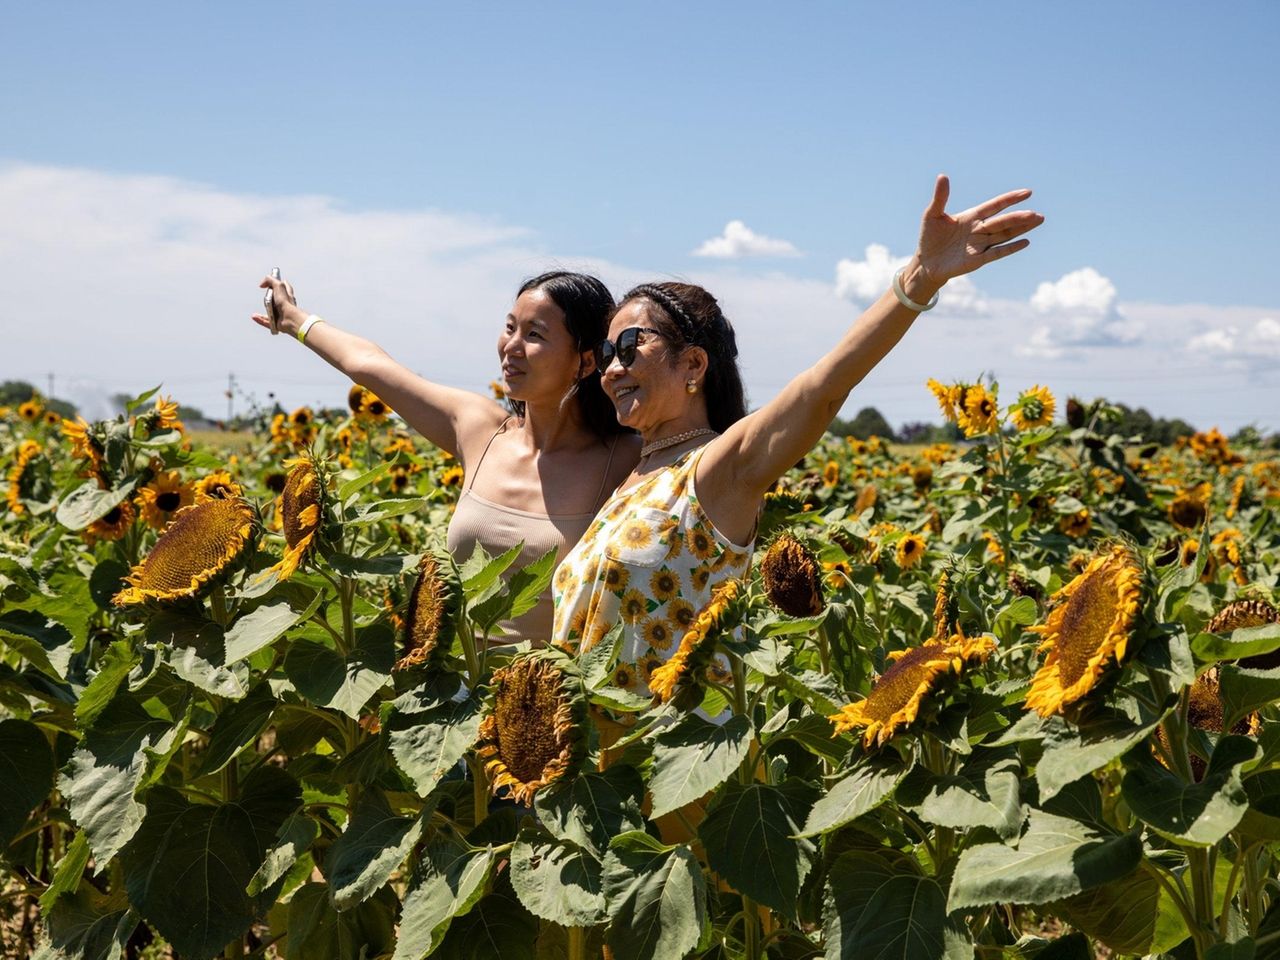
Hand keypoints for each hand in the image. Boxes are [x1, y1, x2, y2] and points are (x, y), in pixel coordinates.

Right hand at [251, 275, 301, 334]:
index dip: (278, 283)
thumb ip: (270, 280)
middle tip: (265, 298)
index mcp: (287, 295)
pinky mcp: (277, 323)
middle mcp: (285, 305)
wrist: (289, 318)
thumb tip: (262, 284)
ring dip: (262, 313)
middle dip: (268, 299)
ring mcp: (281, 314)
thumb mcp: (278, 285)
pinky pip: (266, 321)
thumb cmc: (286, 302)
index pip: (284, 286)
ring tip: (255, 313)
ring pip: (270, 312)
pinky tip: (254, 316)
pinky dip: (260, 319)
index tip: (270, 283)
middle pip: (275, 300)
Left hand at [912, 175, 1043, 291]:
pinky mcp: (978, 259)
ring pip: (1005, 234)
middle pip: (1003, 221)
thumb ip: (940, 197)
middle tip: (1037, 213)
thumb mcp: (932, 215)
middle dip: (1020, 216)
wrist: (926, 262)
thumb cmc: (929, 237)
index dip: (1010, 199)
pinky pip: (997, 252)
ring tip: (1038, 220)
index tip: (1027, 192)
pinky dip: (1010, 248)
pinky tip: (1025, 241)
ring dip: (1021, 228)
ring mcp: (980, 244)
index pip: (995, 206)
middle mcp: (980, 229)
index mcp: (972, 216)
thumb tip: (942, 176)